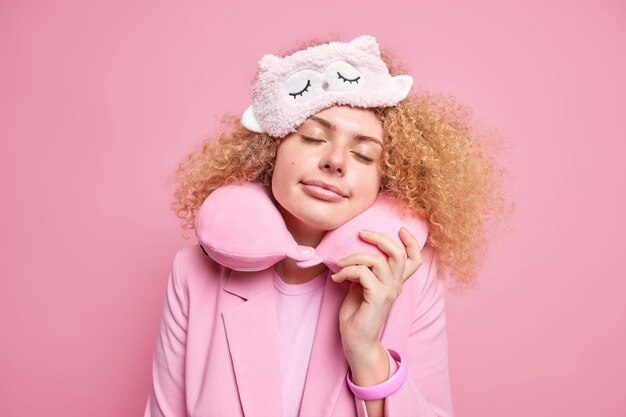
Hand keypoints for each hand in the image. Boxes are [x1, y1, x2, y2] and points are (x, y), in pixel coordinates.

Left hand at [331, 227, 422, 359]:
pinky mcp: (378, 298)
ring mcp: (389, 291)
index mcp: (395, 282)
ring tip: (340, 263)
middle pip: (398, 254)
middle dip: (380, 238)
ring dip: (354, 257)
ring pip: (377, 260)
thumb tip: (355, 254)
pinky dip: (347, 271)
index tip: (400, 229)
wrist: (356, 340)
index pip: (414, 259)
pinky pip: (363, 273)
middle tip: (362, 233)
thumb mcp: (361, 286)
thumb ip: (365, 270)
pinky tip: (337, 278)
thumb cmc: (357, 314)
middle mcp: (396, 285)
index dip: (412, 242)